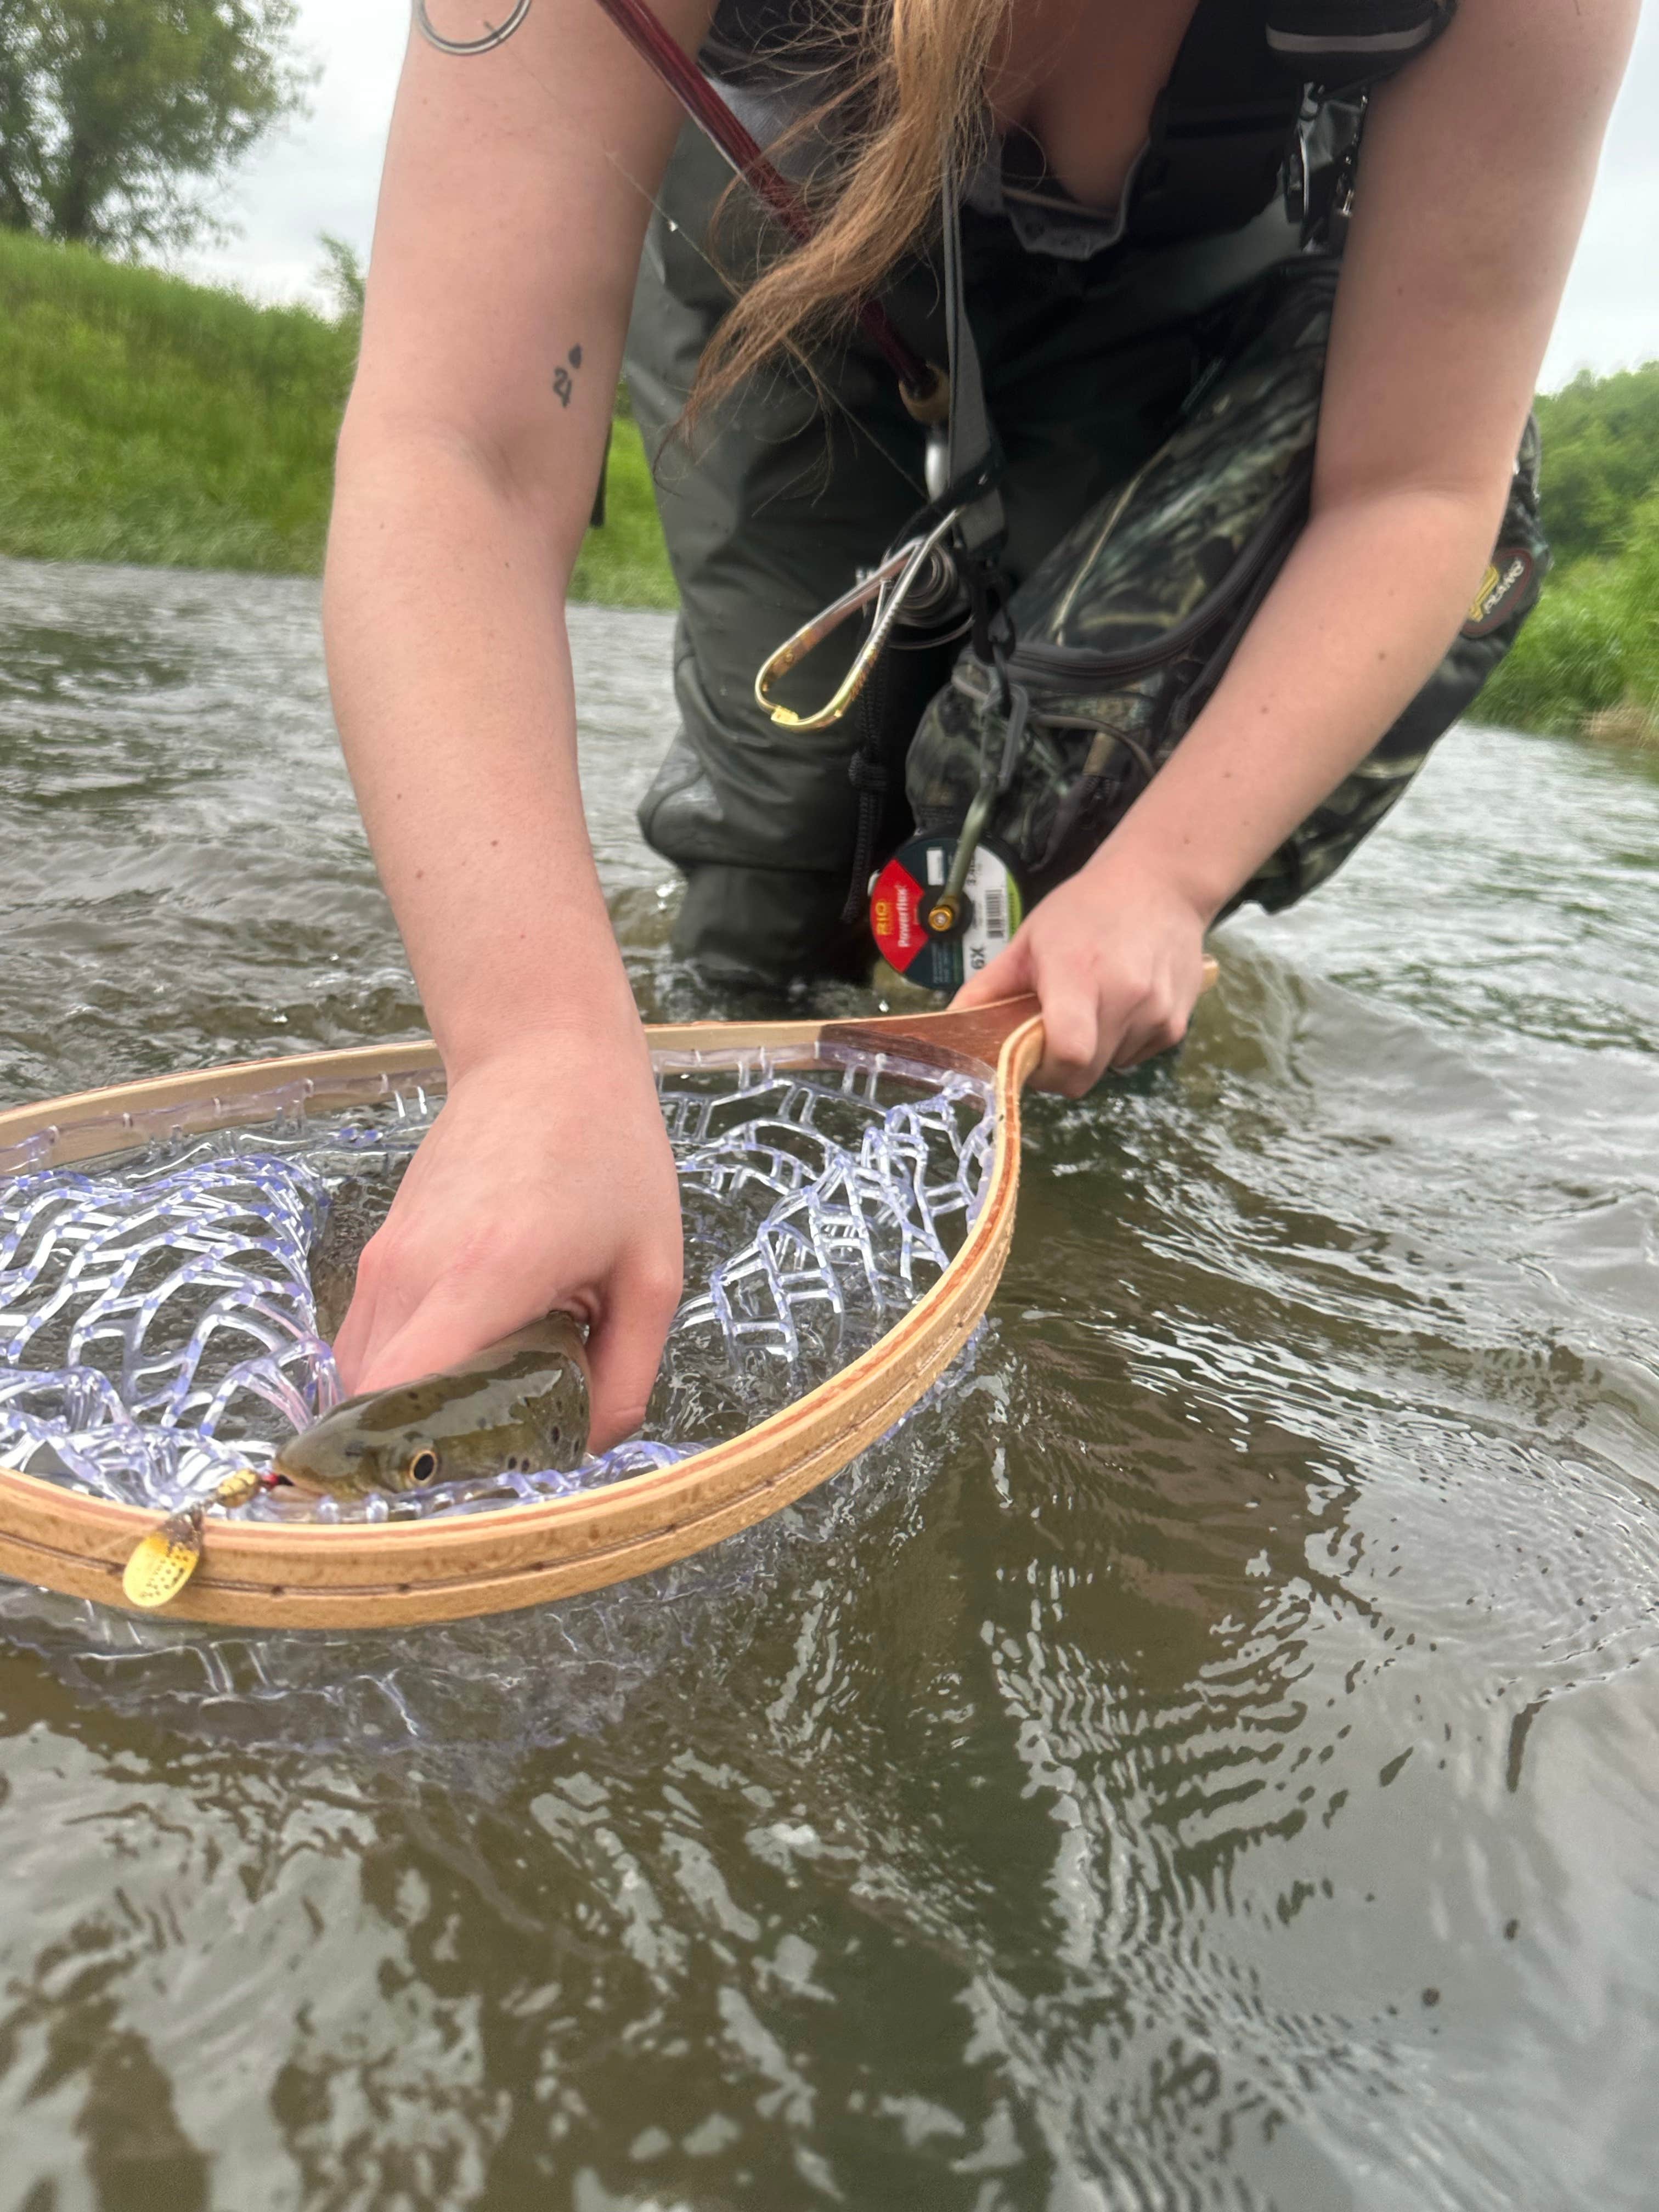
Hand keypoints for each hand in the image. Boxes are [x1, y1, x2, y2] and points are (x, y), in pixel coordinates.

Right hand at [332, 1026, 682, 1451]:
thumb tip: (592, 1451)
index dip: (420, 1462)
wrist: (544, 1055)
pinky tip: (469, 1368)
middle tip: (493, 1464)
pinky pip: (366, 1343)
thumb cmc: (609, 1151)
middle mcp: (412, 1271)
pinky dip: (402, 1376)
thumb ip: (626, 1374)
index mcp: (484, 1274)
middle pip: (372, 1407)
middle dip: (423, 1452)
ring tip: (486, 1412)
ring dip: (410, 1414)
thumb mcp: (651, 1270)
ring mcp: (384, 1259)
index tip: (469, 1491)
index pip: (401, 1397)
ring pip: (359, 1381)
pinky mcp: (379, 1253)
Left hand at [953, 849, 1209, 1095]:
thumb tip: (951, 1026)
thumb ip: (988, 987)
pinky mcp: (1177, 1025)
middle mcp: (1126, 998)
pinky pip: (1136, 1056)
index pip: (1069, 1055)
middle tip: (1050, 1034)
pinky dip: (1120, 1043)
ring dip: (1092, 1052)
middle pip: (1084, 1076)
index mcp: (1080, 975)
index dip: (1043, 1072)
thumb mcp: (1029, 940)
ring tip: (1090, 1007)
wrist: (1160, 885)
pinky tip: (1119, 1004)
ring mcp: (1157, 1013)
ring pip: (1110, 1068)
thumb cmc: (1086, 909)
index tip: (1029, 1055)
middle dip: (1060, 1068)